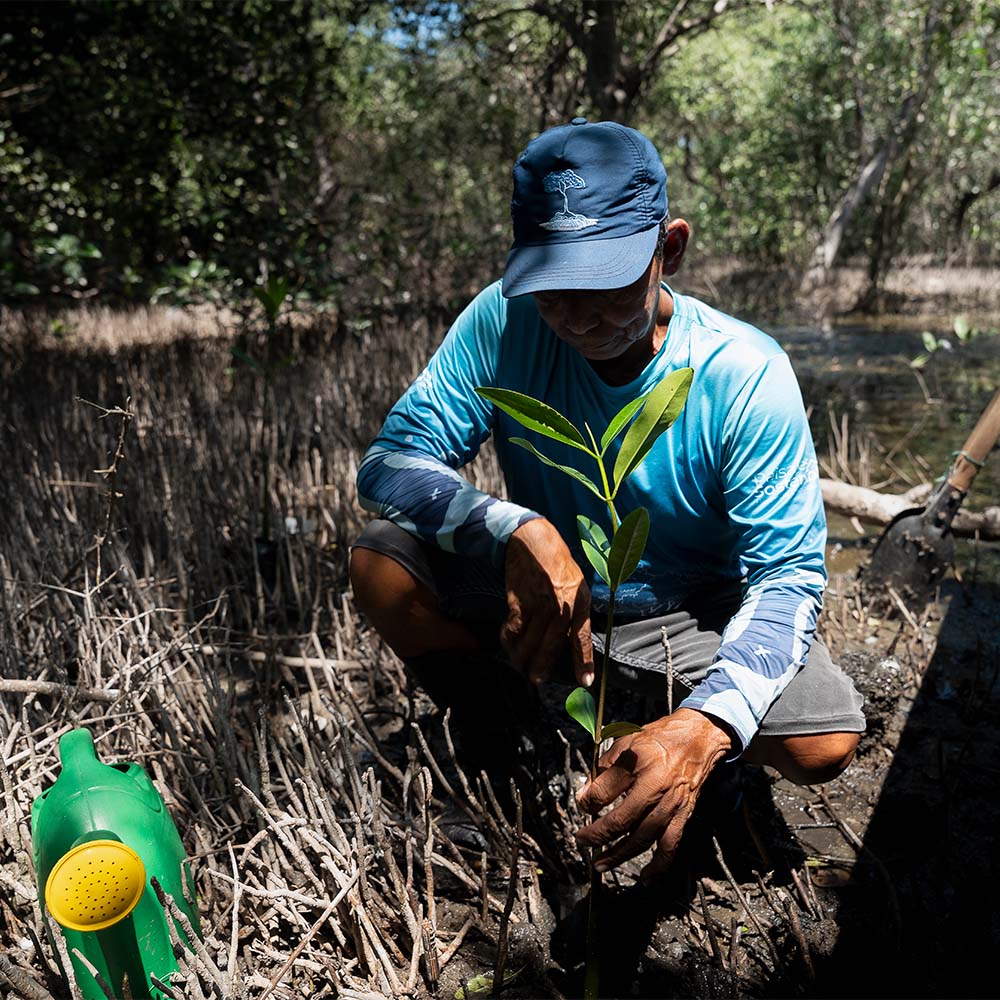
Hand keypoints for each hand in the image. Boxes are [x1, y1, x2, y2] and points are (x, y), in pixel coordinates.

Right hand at [502, 517, 593, 686]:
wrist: (533, 541)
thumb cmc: (556, 563)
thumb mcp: (576, 583)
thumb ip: (575, 610)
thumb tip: (570, 638)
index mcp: (580, 602)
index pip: (582, 638)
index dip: (584, 662)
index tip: (585, 682)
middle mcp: (562, 606)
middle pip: (552, 646)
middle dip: (542, 667)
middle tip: (535, 679)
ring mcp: (541, 604)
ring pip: (530, 642)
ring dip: (522, 657)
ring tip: (519, 664)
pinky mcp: (520, 601)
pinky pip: (513, 630)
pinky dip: (509, 640)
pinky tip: (507, 645)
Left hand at [575, 708, 731, 882]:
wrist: (697, 739)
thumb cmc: (659, 739)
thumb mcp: (625, 741)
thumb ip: (603, 768)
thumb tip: (585, 795)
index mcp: (639, 765)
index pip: (604, 791)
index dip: (587, 802)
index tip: (581, 805)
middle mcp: (656, 788)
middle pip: (621, 821)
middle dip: (597, 835)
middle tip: (581, 841)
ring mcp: (671, 805)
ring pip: (642, 839)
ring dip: (619, 855)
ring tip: (600, 864)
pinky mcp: (683, 816)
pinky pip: (670, 846)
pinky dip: (658, 865)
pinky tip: (646, 877)